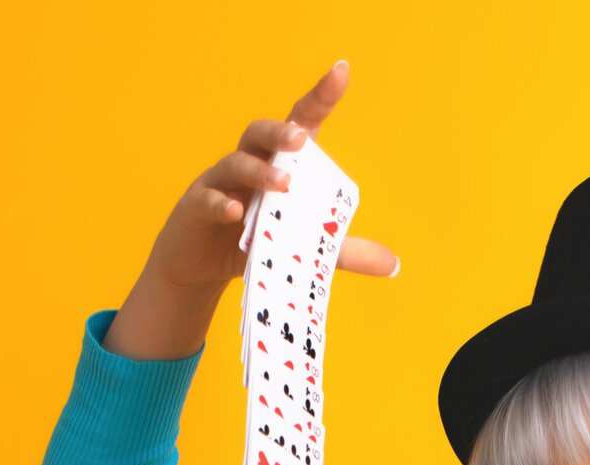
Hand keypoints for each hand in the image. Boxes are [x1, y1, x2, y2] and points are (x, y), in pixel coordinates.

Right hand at [147, 60, 398, 295]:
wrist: (202, 268)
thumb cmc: (253, 245)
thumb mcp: (303, 251)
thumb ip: (344, 252)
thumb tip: (393, 265)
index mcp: (277, 165)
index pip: (300, 124)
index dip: (320, 97)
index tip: (342, 71)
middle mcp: (249, 163)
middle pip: (261, 133)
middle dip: (282, 133)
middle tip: (302, 141)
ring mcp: (220, 182)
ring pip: (236, 163)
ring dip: (259, 172)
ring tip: (283, 186)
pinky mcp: (196, 207)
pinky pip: (207, 199)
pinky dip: (220, 204)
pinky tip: (234, 213)